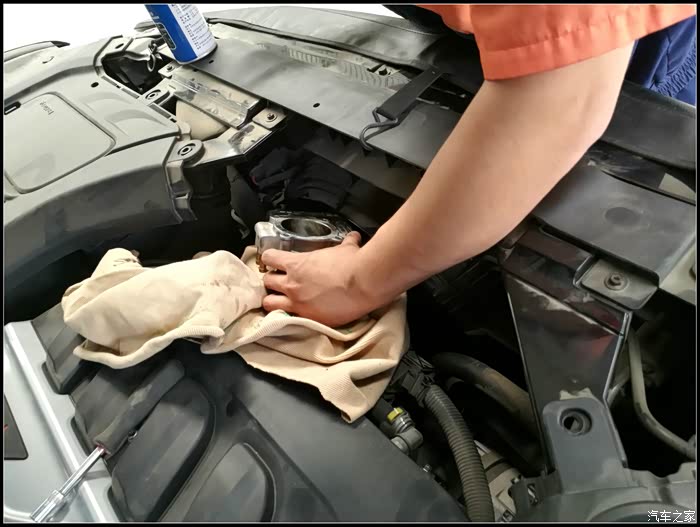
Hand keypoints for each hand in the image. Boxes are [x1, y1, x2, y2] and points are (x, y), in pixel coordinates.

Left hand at [261, 232, 383, 326]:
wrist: (364, 284)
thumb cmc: (353, 264)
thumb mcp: (346, 249)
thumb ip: (346, 243)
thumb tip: (354, 237)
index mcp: (297, 264)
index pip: (269, 258)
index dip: (270, 258)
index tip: (275, 261)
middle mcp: (292, 284)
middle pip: (266, 281)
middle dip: (271, 281)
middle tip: (280, 282)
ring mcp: (298, 303)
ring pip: (269, 303)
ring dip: (273, 300)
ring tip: (282, 301)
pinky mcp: (308, 319)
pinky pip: (288, 319)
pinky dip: (289, 316)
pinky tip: (297, 314)